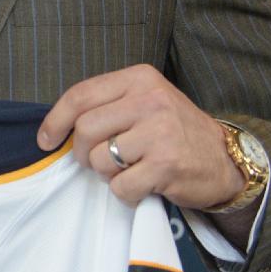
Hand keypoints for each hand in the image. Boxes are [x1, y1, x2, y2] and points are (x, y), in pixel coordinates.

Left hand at [37, 65, 243, 209]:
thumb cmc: (174, 132)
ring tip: (130, 170)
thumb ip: (107, 106)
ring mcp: (160, 132)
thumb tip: (55, 127)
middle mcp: (150, 100)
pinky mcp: (167, 165)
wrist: (225, 161)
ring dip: (107, 174)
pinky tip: (143, 185)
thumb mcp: (144, 102)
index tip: (45, 141)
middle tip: (99, 161)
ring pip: (99, 160)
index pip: (80, 95)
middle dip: (83, 153)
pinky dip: (125, 193)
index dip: (55, 121)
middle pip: (85, 130)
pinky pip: (120, 186)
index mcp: (139, 79)